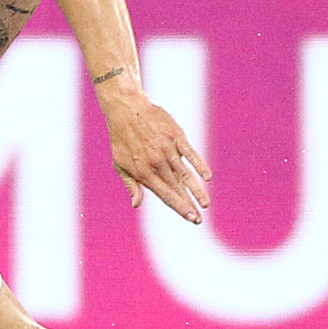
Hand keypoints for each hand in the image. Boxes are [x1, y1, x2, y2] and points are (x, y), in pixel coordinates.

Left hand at [96, 77, 211, 222]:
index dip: (179, 207)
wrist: (127, 109)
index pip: (165, 194)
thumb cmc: (121, 139)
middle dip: (189, 204)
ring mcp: (168, 149)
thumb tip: (136, 204)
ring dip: (197, 190)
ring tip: (206, 204)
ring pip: (186, 174)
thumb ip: (131, 184)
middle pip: (177, 188)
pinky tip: (207, 176)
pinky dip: (199, 165)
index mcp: (143, 171)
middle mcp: (157, 162)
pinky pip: (191, 153)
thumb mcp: (120, 163)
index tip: (191, 218)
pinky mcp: (176, 136)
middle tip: (199, 219)